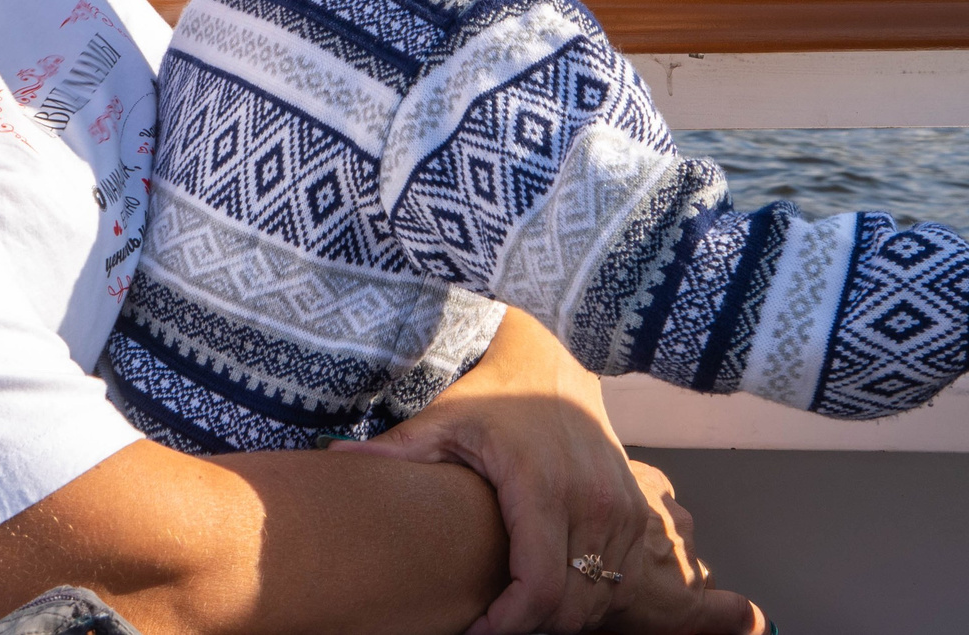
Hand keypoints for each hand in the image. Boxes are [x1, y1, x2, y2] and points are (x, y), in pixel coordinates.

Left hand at [335, 309, 761, 634]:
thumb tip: (333, 460)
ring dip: (560, 616)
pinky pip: (619, 576)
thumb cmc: (494, 391)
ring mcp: (621, 507)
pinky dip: (588, 595)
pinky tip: (550, 589)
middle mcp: (593, 502)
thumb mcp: (445, 418)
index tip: (475, 632)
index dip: (508, 626)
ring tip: (515, 611)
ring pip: (599, 598)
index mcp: (544, 488)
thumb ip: (397, 450)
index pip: (540, 588)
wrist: (553, 360)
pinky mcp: (634, 509)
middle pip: (572, 606)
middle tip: (488, 625)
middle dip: (530, 628)